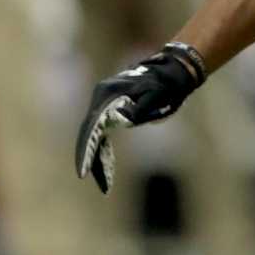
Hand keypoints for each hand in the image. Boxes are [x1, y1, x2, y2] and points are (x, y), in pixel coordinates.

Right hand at [74, 42, 206, 193]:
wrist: (172, 69)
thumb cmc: (167, 83)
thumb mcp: (156, 95)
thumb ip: (140, 107)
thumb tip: (124, 119)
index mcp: (107, 94)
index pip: (92, 127)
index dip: (87, 150)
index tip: (82, 172)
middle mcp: (101, 97)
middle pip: (89, 132)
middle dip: (91, 159)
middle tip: (102, 185)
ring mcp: (104, 102)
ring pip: (94, 133)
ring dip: (96, 156)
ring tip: (104, 182)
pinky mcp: (111, 107)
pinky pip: (102, 131)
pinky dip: (102, 148)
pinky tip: (106, 166)